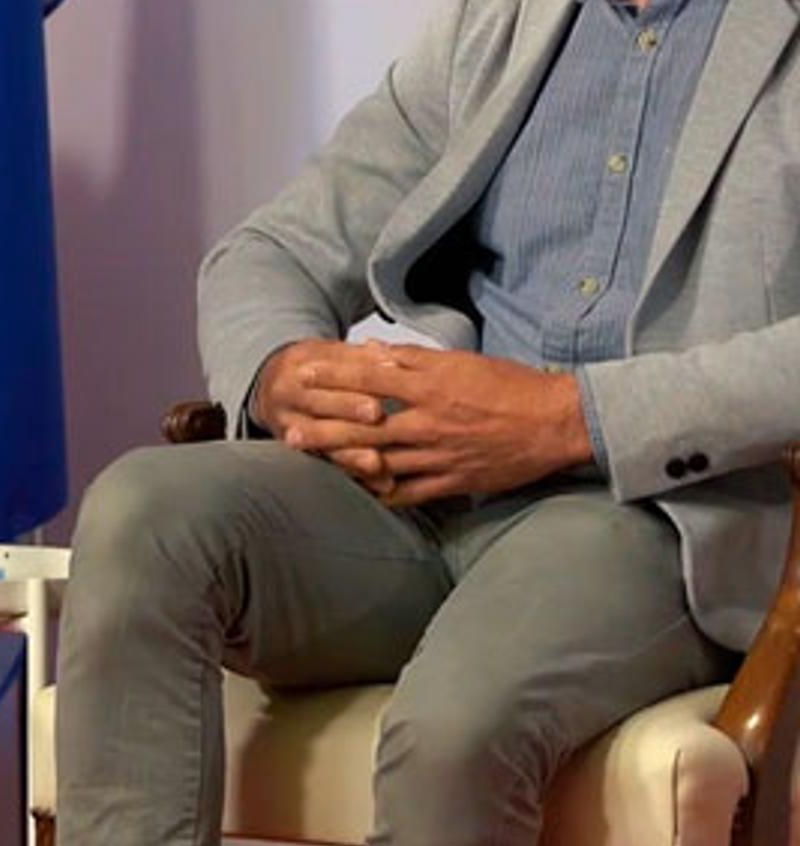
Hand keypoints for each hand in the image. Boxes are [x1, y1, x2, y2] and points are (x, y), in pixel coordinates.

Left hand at [277, 345, 589, 506]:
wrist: (557, 423)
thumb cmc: (510, 385)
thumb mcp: (461, 361)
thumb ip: (415, 359)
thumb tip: (374, 352)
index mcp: (431, 386)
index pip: (369, 379)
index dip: (332, 377)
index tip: (302, 375)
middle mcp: (429, 421)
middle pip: (365, 426)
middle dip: (323, 429)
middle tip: (289, 431)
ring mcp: (440, 455)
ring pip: (381, 461)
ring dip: (342, 461)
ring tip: (312, 461)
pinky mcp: (454, 481)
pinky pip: (410, 491)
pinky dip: (383, 492)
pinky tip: (358, 493)